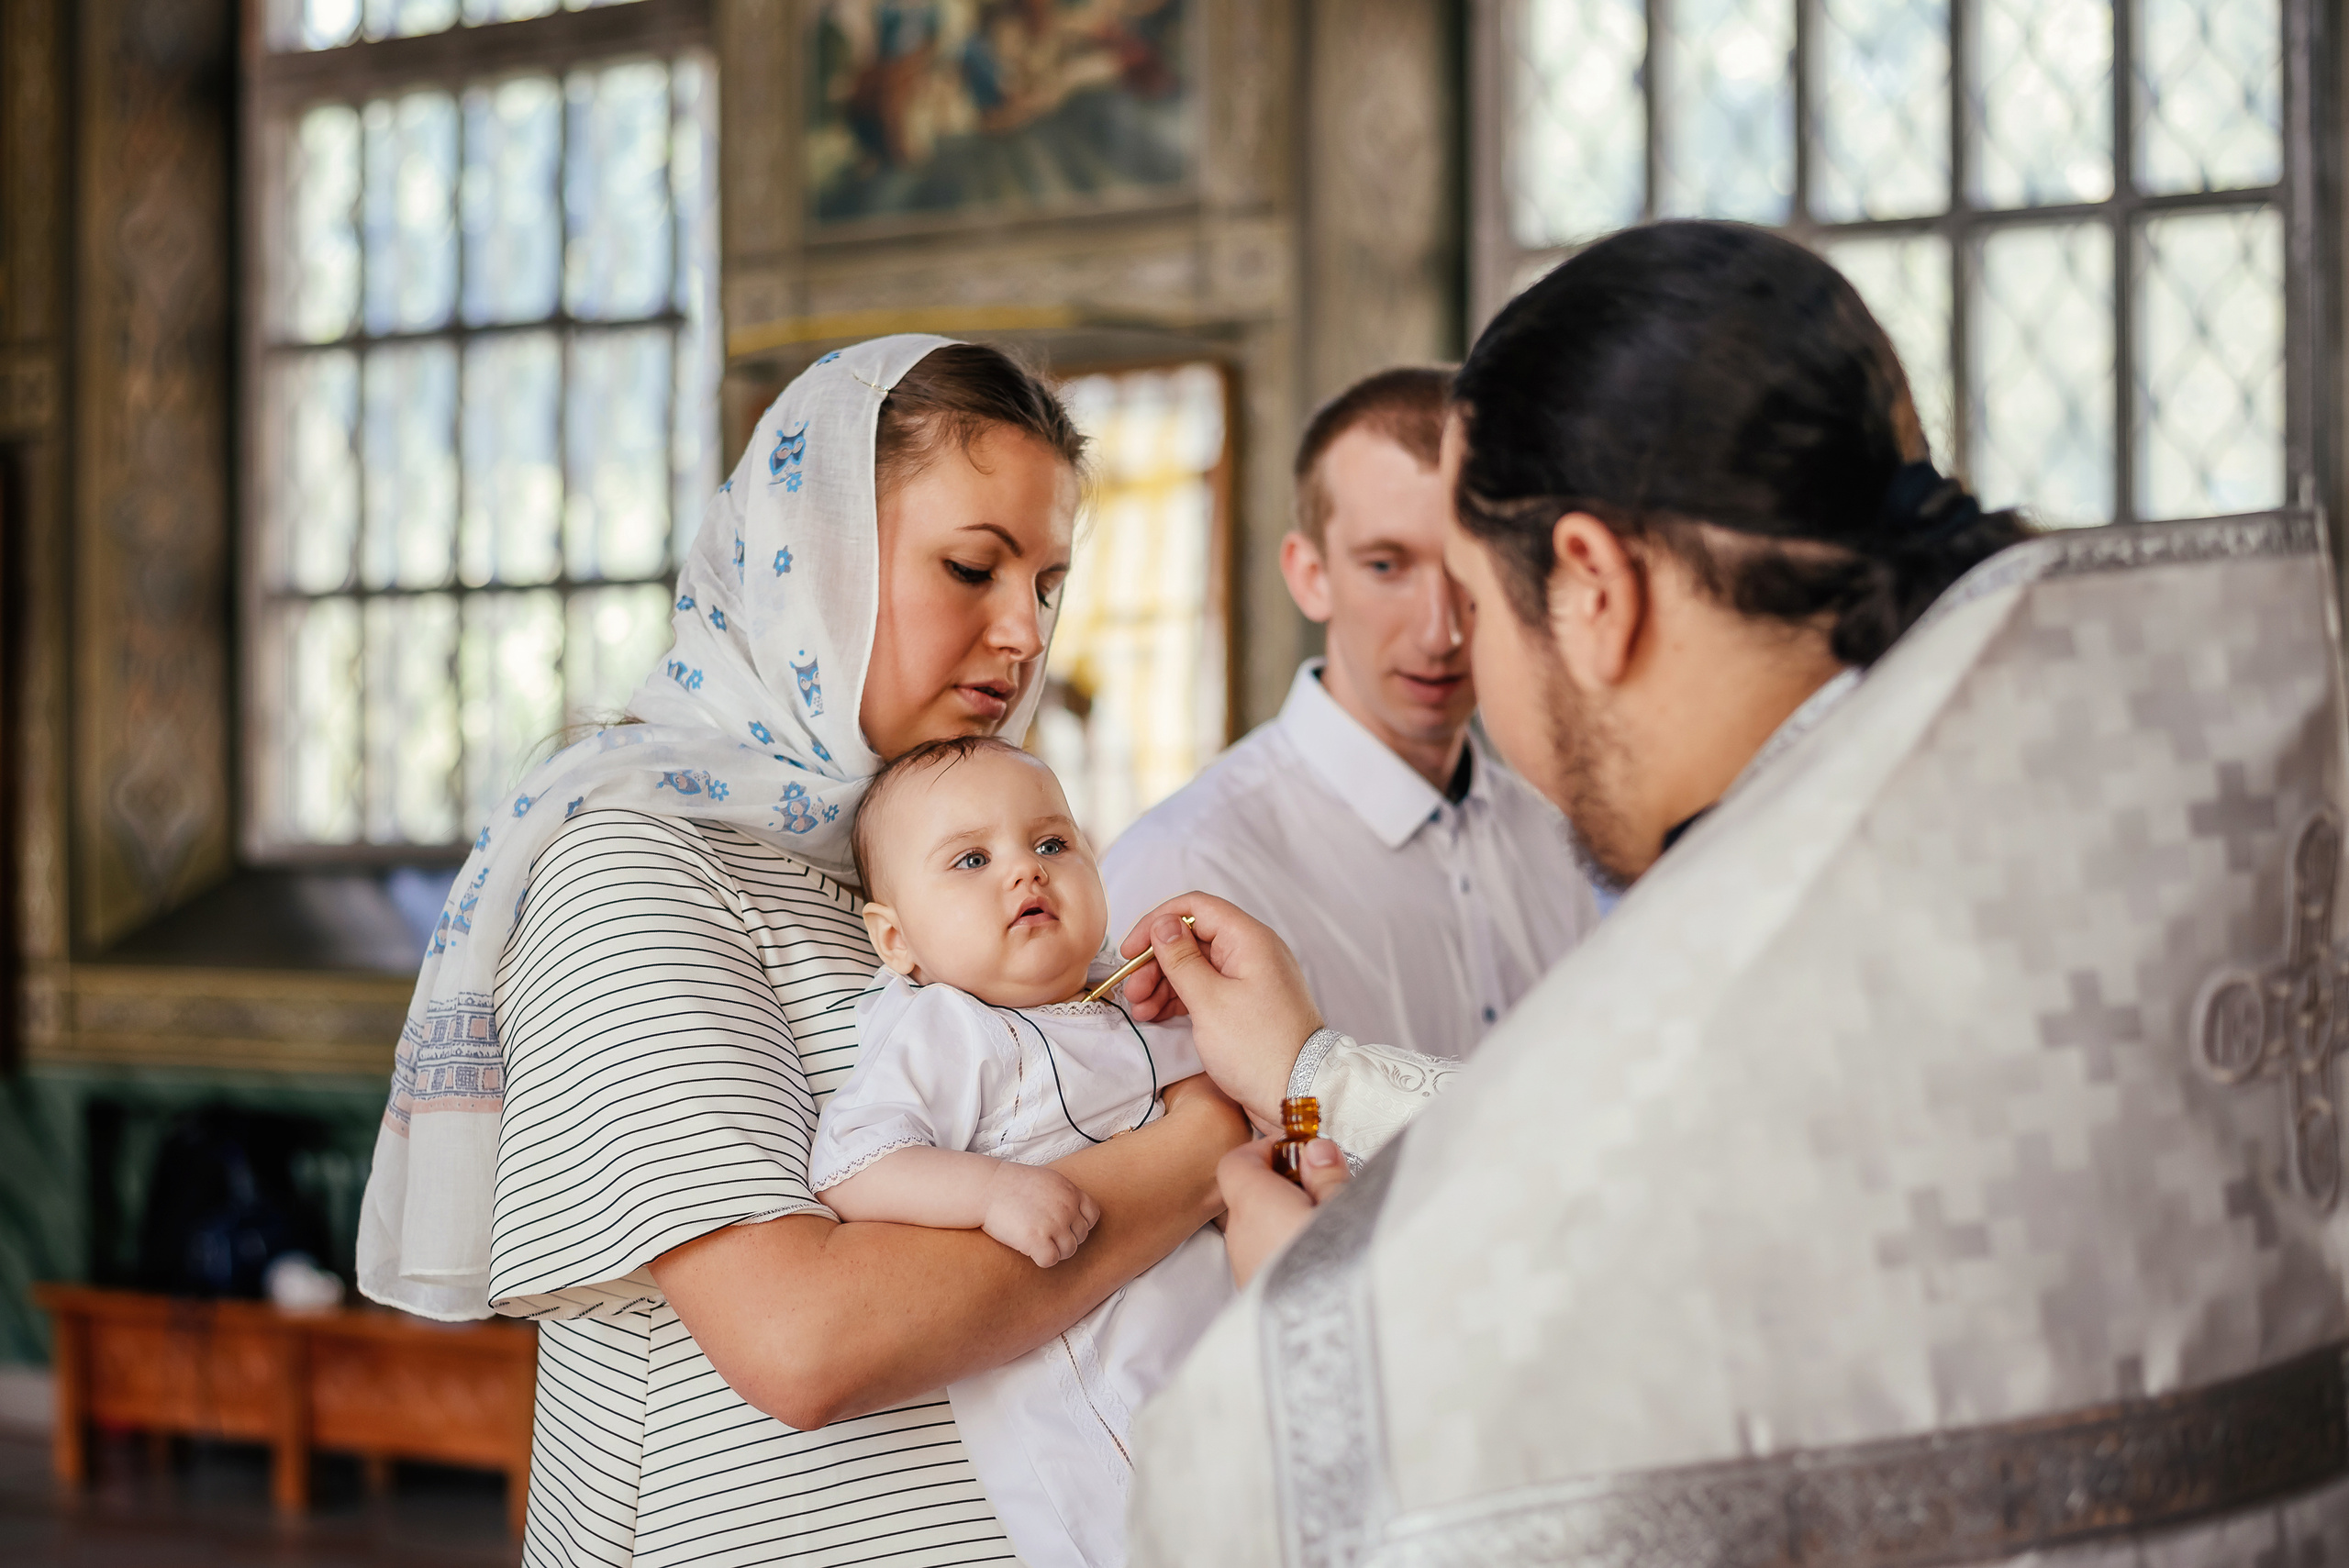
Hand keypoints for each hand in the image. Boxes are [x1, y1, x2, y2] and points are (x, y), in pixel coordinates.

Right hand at [982, 1162, 1100, 1267]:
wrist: (986, 1187)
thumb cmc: (1010, 1184)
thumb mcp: (1046, 1180)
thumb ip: (1063, 1195)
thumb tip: (1072, 1212)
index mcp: (1071, 1191)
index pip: (1092, 1216)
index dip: (1079, 1224)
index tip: (1064, 1226)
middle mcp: (1067, 1207)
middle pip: (1080, 1236)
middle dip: (1064, 1239)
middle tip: (1044, 1235)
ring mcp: (1054, 1224)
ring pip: (1069, 1251)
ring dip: (1054, 1250)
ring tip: (1036, 1242)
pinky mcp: (1037, 1240)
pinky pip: (1051, 1260)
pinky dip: (1042, 1258)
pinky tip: (1029, 1249)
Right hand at [1117, 893, 1323, 1126]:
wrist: (1298, 1095)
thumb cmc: (1259, 1050)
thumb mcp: (1209, 1001)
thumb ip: (1181, 959)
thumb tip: (1163, 924)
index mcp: (1249, 940)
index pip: (1195, 907)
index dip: (1157, 923)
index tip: (1131, 949)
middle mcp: (1252, 952)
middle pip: (1193, 938)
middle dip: (1157, 961)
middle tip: (1133, 990)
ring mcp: (1250, 979)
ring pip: (1196, 966)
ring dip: (1164, 983)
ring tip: (1140, 1009)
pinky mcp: (1246, 1004)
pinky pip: (1207, 988)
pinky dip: (1180, 999)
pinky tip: (1157, 1015)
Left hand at [1217, 1136, 1349, 1288]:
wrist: (1328, 1348)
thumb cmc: (1339, 1267)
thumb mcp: (1346, 1209)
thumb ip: (1327, 1176)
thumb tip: (1314, 1150)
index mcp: (1255, 1204)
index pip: (1236, 1162)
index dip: (1264, 1150)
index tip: (1300, 1153)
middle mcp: (1239, 1235)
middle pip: (1247, 1196)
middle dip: (1282, 1187)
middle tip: (1325, 1189)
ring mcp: (1244, 1271)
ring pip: (1255, 1231)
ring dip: (1283, 1221)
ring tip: (1330, 1228)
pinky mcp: (1254, 1299)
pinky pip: (1263, 1260)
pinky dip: (1284, 1250)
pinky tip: (1321, 1261)